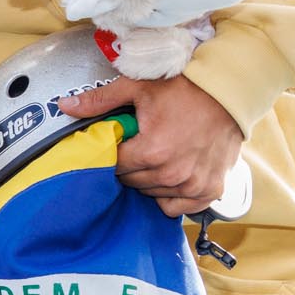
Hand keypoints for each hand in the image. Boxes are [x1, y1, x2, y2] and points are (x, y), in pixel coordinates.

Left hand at [57, 71, 242, 216]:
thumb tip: (64, 105)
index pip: (115, 165)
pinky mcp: (210, 190)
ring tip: (160, 155)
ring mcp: (193, 185)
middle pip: (132, 181)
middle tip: (142, 145)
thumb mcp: (138, 87)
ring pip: (152, 194)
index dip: (115, 152)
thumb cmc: (185, 87)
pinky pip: (178, 207)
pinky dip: (172, 195)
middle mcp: (172, 173)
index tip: (122, 140)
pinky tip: (174, 174)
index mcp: (152, 151)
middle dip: (131, 165)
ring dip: (151, 179)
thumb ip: (99, 100)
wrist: (230, 91)